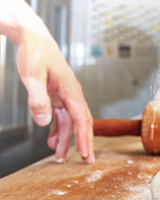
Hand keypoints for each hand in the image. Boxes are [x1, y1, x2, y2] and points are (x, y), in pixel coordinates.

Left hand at [17, 26, 94, 163]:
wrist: (33, 37)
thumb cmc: (34, 53)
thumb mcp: (32, 76)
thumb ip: (37, 99)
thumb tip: (45, 123)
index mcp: (71, 90)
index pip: (82, 119)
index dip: (84, 138)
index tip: (85, 154)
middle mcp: (72, 94)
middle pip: (82, 122)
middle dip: (84, 142)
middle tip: (86, 161)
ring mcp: (65, 95)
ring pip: (70, 122)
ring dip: (67, 139)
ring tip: (60, 158)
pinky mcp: (57, 94)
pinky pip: (61, 116)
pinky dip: (58, 130)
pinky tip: (52, 142)